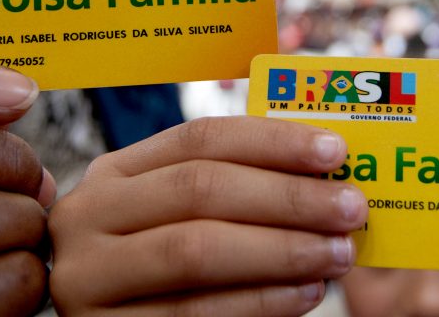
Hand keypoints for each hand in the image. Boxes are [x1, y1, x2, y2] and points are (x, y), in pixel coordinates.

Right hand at [50, 116, 366, 316]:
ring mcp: (87, 275)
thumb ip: (227, 190)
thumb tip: (320, 172)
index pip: (199, 138)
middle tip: (351, 206)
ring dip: (281, 248)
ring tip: (339, 252)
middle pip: (199, 188)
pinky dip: (258, 301)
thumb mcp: (169, 215)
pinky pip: (192, 312)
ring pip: (196, 248)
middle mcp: (90, 215)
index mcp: (115, 173)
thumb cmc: (153, 269)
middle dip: (286, 195)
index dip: (271, 140)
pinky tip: (305, 292)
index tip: (335, 150)